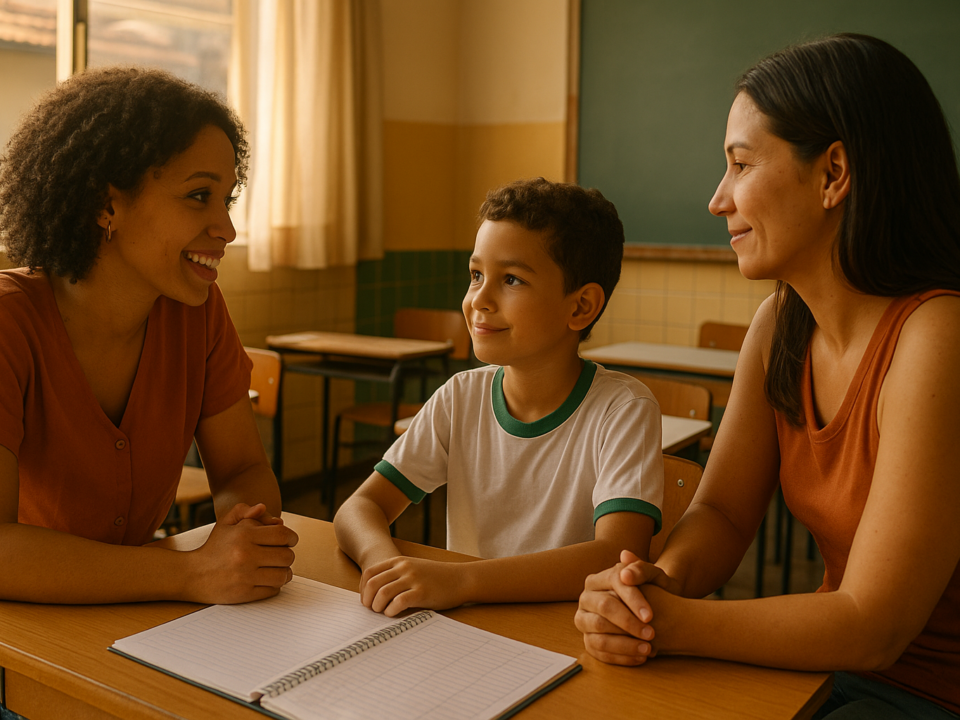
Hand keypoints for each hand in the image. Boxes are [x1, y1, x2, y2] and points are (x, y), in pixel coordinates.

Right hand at [187, 503, 298, 603]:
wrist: (192, 575)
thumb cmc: (214, 547)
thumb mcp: (226, 523)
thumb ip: (245, 510)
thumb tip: (263, 508)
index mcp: (244, 535)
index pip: (282, 535)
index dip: (291, 537)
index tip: (290, 541)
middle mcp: (245, 555)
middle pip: (287, 556)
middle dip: (287, 555)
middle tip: (280, 555)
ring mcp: (245, 576)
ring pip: (283, 575)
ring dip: (284, 572)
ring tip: (276, 568)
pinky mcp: (244, 594)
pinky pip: (273, 590)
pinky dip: (274, 585)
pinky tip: (266, 579)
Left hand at [360, 556, 467, 616]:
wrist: (461, 578)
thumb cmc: (437, 577)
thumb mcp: (414, 569)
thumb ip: (396, 575)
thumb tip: (374, 593)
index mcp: (399, 561)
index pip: (370, 573)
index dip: (363, 588)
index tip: (366, 599)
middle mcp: (404, 568)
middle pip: (372, 584)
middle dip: (367, 600)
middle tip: (371, 609)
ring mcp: (413, 579)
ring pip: (382, 593)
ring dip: (377, 607)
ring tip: (382, 612)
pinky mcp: (421, 592)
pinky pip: (398, 603)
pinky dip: (391, 611)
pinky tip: (394, 614)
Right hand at [575, 550, 674, 665]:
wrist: (655, 611)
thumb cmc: (654, 592)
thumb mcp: (655, 578)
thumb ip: (642, 567)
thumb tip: (625, 556)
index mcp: (599, 578)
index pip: (614, 584)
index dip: (633, 600)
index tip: (651, 616)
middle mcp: (586, 598)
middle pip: (604, 608)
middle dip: (628, 623)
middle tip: (651, 634)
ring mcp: (584, 620)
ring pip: (599, 633)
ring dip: (625, 644)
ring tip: (648, 648)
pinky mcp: (587, 640)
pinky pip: (600, 652)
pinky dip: (621, 657)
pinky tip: (640, 657)